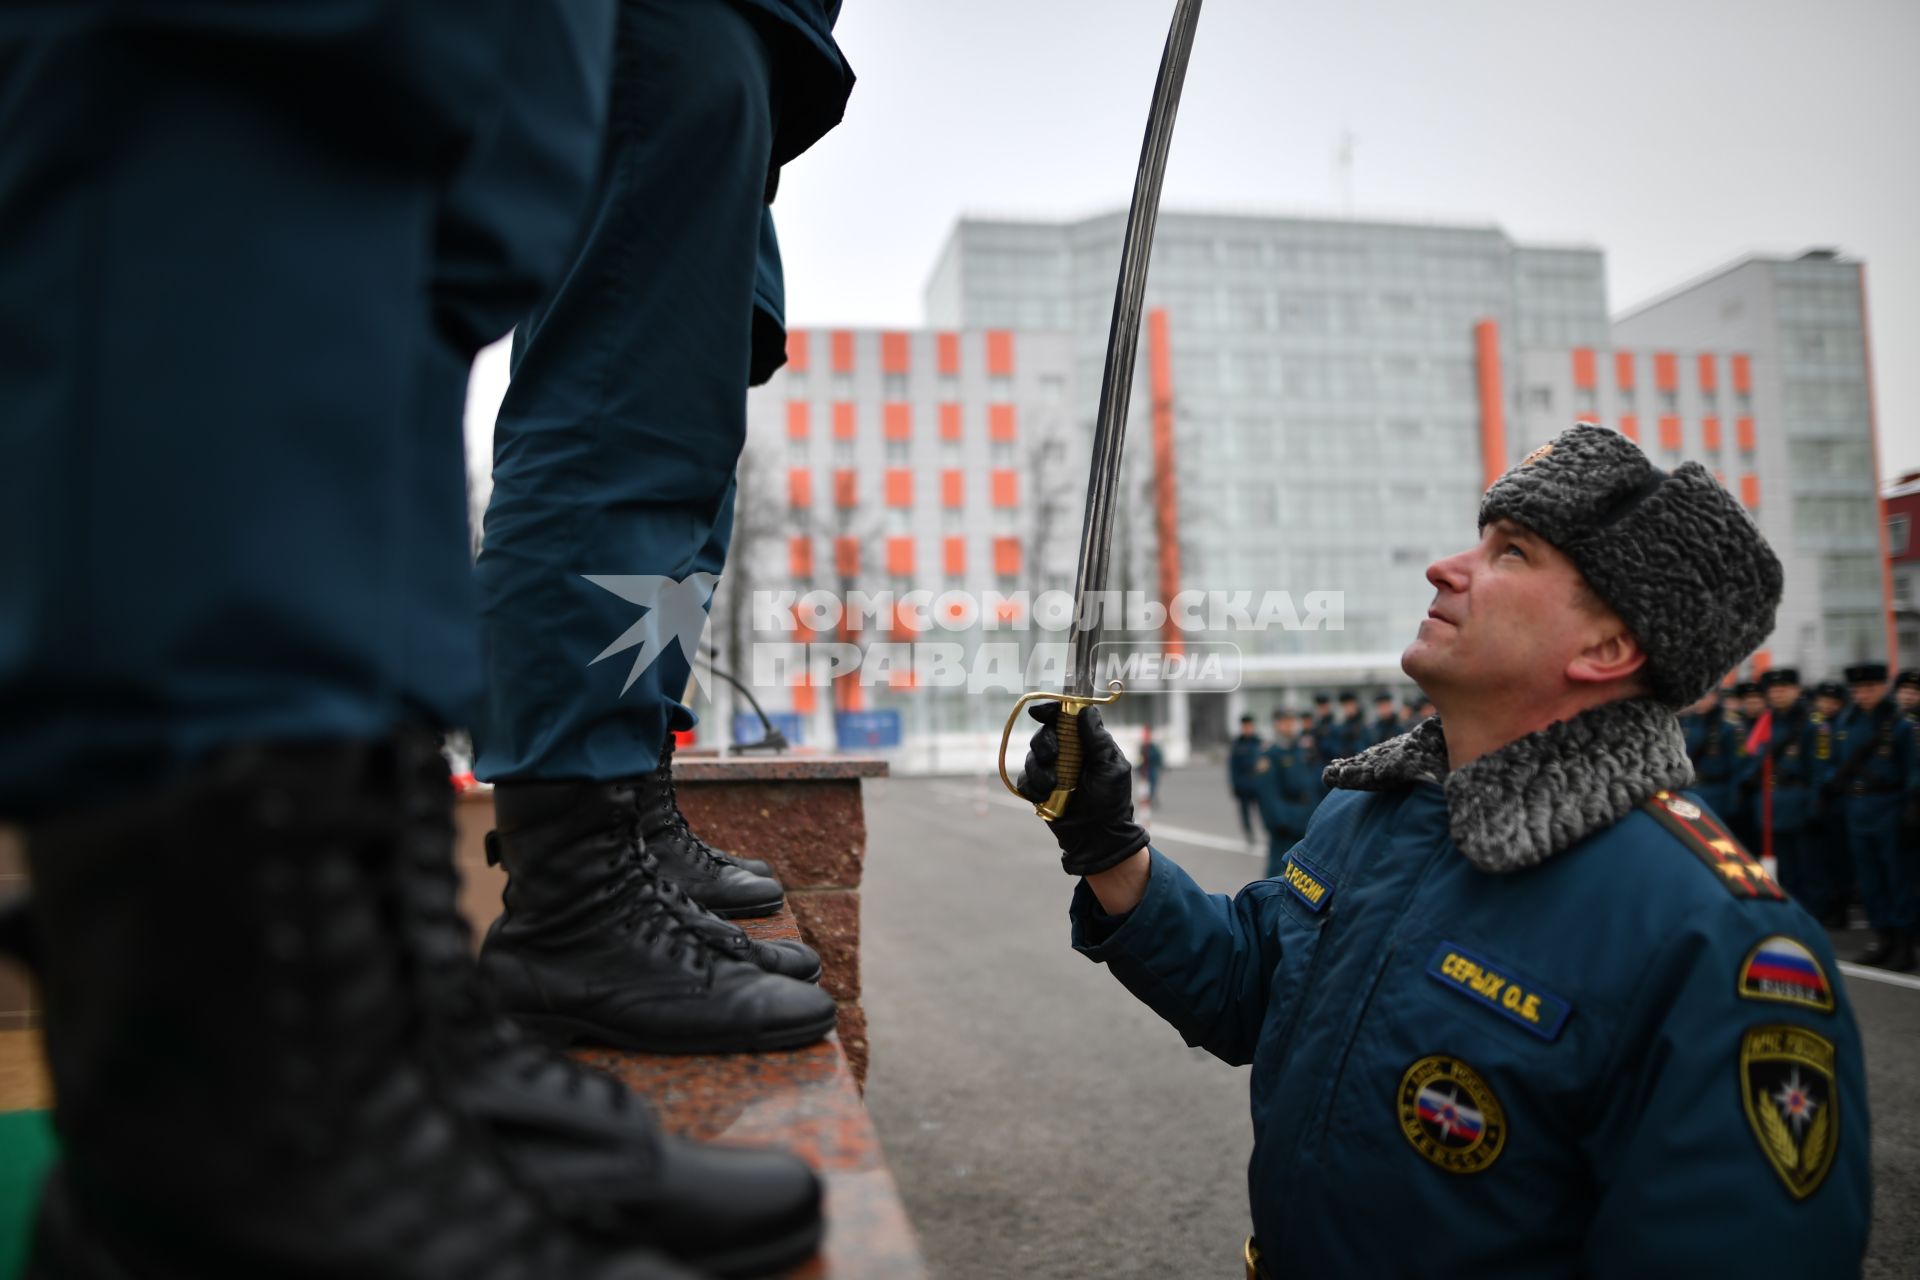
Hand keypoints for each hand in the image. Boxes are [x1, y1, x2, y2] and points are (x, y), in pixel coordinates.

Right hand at [1017, 703, 1149, 875]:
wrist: (1097, 838)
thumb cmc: (1110, 802)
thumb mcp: (1110, 768)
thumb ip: (1097, 740)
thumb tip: (1085, 711)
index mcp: (1087, 743)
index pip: (1066, 717)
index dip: (1051, 710)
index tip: (1039, 712)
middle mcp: (1067, 753)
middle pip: (1044, 733)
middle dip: (1044, 743)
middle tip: (1051, 756)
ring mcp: (1052, 771)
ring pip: (1032, 757)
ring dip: (1039, 771)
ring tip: (1053, 786)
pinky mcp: (1039, 789)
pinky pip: (1025, 780)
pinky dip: (1033, 787)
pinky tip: (1046, 796)